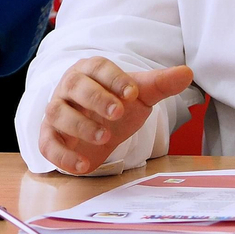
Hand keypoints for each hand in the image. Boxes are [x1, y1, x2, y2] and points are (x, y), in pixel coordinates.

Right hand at [38, 57, 193, 173]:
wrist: (97, 129)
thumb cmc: (116, 104)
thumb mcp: (140, 95)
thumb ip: (160, 84)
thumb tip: (187, 73)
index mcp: (91, 70)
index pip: (98, 67)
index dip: (114, 79)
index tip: (133, 93)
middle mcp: (69, 87)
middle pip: (75, 85)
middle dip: (96, 98)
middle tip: (118, 114)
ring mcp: (56, 110)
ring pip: (57, 112)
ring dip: (80, 125)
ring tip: (106, 138)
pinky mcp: (49, 135)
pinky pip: (47, 143)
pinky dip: (63, 155)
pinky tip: (83, 166)